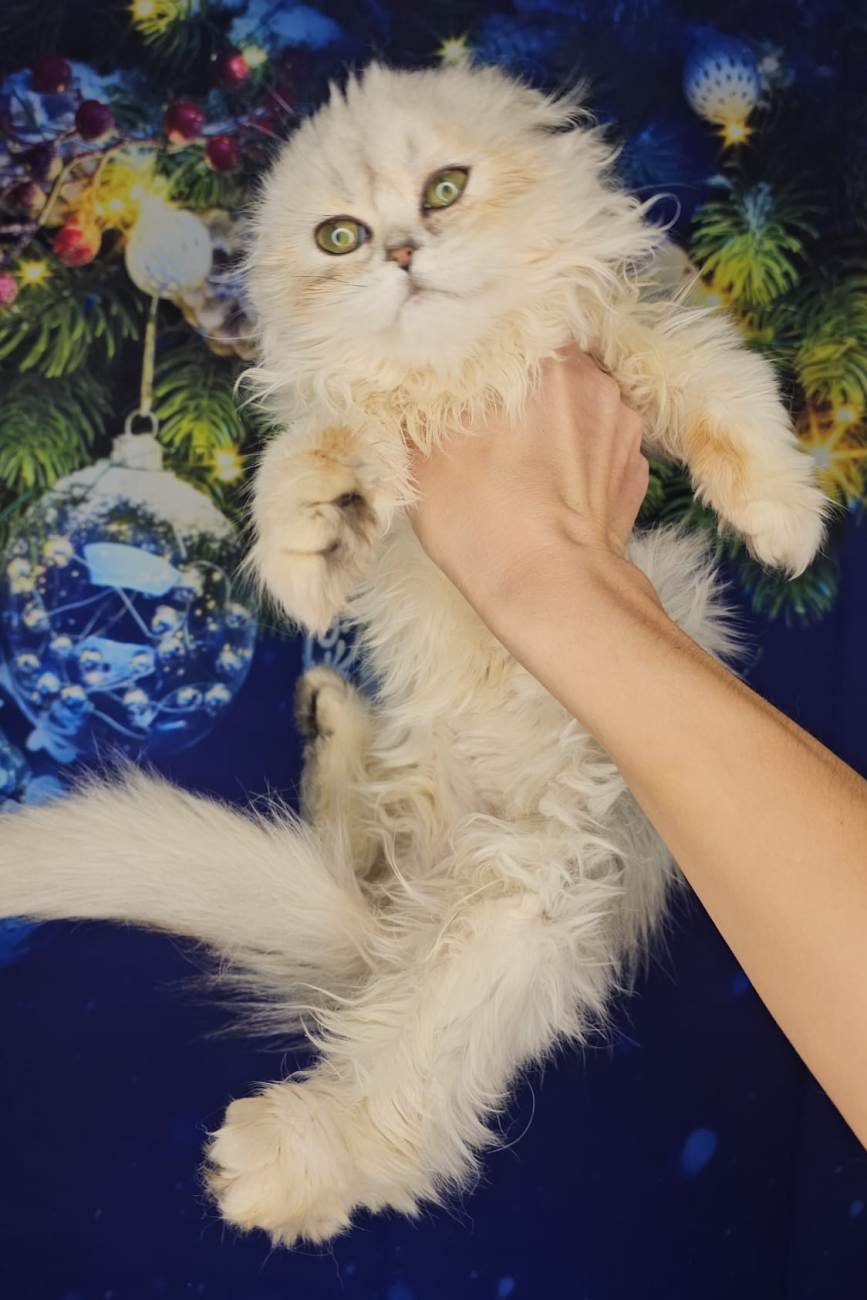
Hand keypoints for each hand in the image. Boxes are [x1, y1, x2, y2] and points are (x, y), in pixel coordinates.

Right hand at [405, 346, 650, 614]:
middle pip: (550, 366)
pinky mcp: (635, 470)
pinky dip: (576, 459)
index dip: (487, 352)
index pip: (516, 328)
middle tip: (487, 426)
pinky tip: (548, 491)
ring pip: (579, 406)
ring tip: (519, 463)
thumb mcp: (424, 459)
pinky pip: (599, 446)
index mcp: (545, 362)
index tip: (465, 380)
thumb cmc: (484, 521)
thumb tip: (410, 388)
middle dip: (521, 391)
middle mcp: (595, 382)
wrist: (554, 593)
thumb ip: (421, 407)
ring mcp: (624, 428)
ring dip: (553, 424)